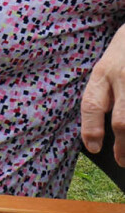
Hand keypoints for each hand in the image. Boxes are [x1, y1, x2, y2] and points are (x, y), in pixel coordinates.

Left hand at [82, 26, 124, 164]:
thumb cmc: (124, 52)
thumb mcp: (109, 64)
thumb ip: (107, 91)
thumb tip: (110, 130)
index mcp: (103, 71)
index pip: (91, 104)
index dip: (91, 128)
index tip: (93, 147)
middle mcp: (123, 76)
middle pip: (121, 120)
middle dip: (122, 145)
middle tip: (121, 161)